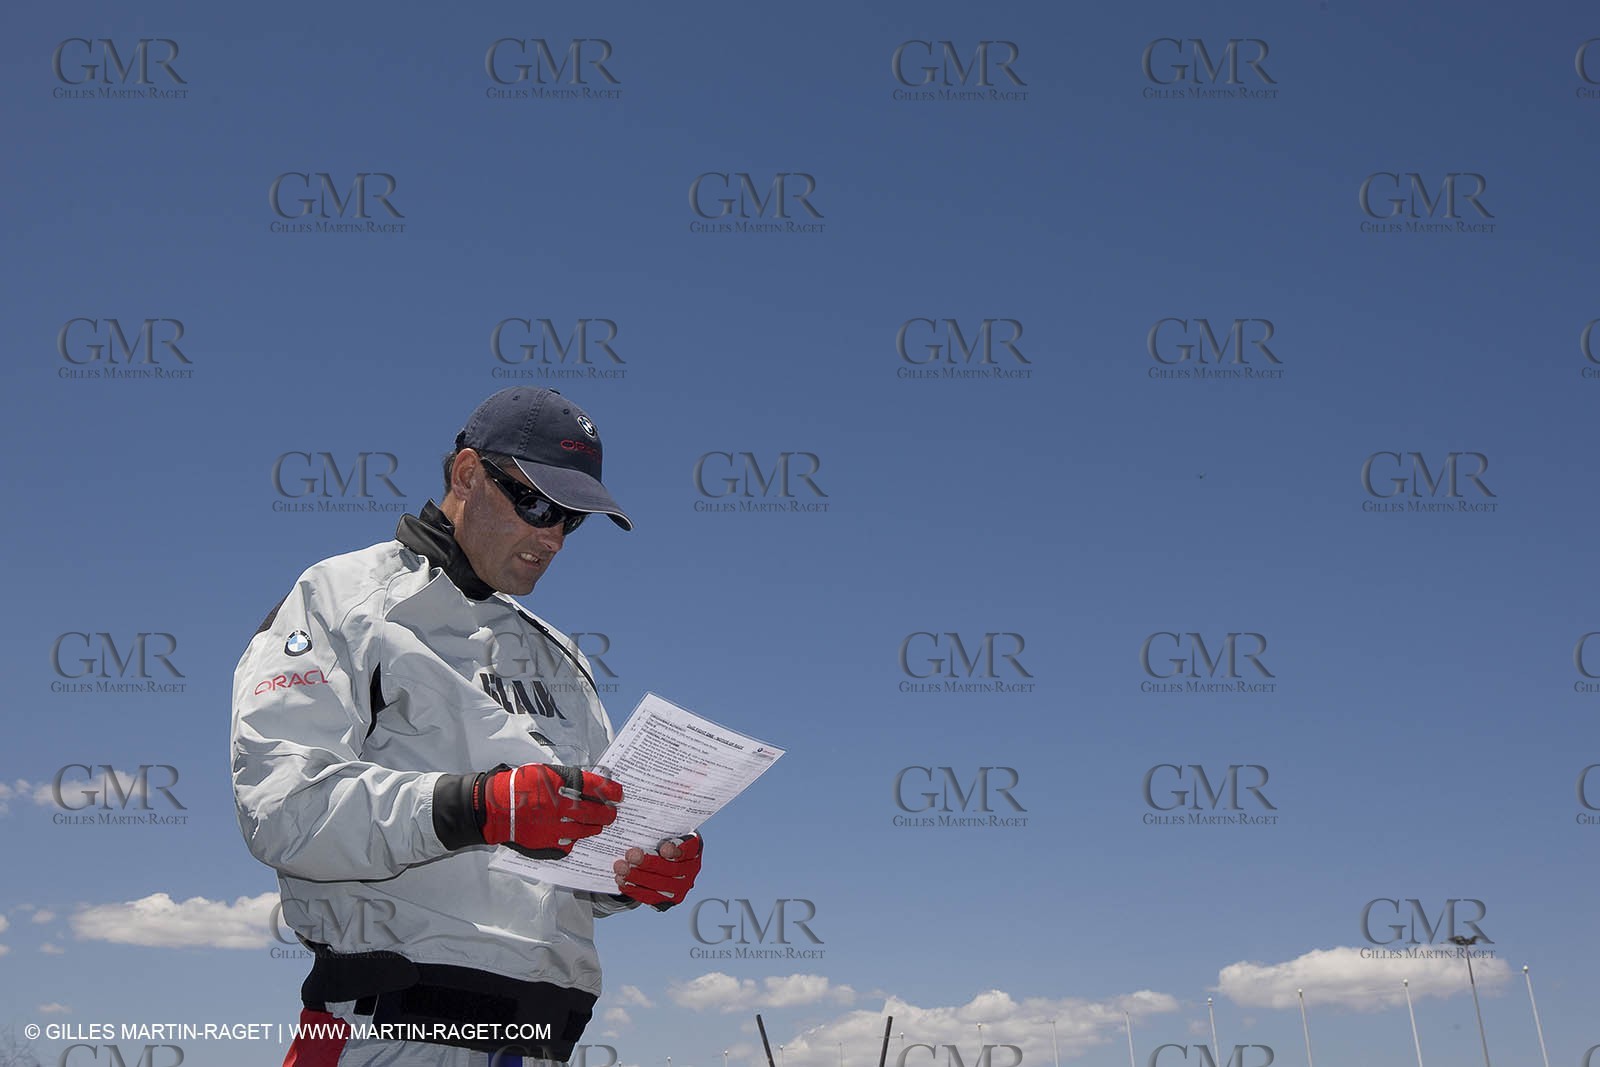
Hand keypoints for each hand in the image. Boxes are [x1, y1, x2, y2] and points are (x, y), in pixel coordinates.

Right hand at [476, 764, 620, 857]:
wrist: (494, 809)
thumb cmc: (518, 787)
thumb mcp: (544, 773)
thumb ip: (567, 779)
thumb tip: (589, 786)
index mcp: (560, 785)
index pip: (595, 787)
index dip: (611, 791)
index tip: (619, 794)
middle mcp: (560, 807)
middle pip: (595, 812)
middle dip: (608, 813)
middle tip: (612, 813)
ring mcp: (554, 827)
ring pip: (585, 830)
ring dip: (594, 827)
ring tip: (597, 825)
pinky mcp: (547, 843)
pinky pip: (569, 844)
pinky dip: (574, 839)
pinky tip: (575, 835)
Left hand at [614, 833, 702, 909]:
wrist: (665, 860)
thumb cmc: (662, 839)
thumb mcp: (664, 830)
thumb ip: (657, 827)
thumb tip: (634, 814)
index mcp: (693, 848)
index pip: (688, 849)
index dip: (677, 850)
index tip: (663, 849)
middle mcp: (691, 869)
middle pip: (671, 869)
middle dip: (648, 863)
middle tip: (630, 855)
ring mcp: (681, 887)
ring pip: (660, 885)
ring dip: (638, 877)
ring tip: (621, 869)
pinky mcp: (669, 899)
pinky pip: (651, 897)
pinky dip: (635, 890)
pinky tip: (623, 881)